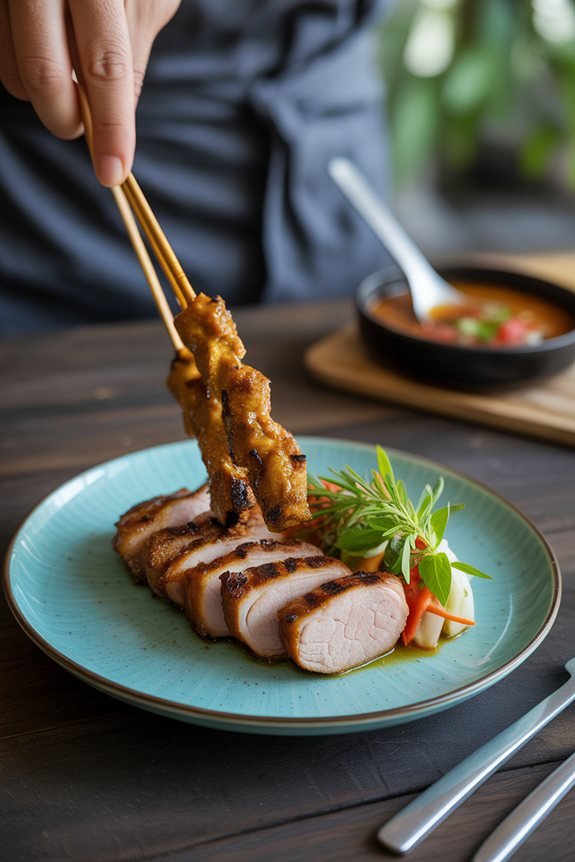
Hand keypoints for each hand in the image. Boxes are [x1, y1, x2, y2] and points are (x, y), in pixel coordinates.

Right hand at [0, 0, 180, 185]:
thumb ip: (133, 50)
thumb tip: (119, 116)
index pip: (104, 65)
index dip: (111, 126)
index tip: (114, 172)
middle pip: (43, 73)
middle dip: (67, 119)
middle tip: (81, 129)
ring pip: (9, 69)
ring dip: (40, 94)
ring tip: (66, 76)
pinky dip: (19, 67)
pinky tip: (44, 47)